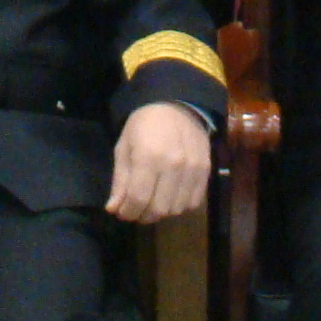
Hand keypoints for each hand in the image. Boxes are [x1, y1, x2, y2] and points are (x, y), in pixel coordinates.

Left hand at [107, 99, 213, 223]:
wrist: (176, 105)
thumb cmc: (143, 125)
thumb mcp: (124, 148)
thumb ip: (120, 181)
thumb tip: (114, 209)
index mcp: (148, 157)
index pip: (138, 199)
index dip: (128, 212)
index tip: (122, 212)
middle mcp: (174, 165)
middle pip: (159, 209)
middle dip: (143, 215)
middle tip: (137, 209)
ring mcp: (193, 169)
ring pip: (177, 209)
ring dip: (162, 212)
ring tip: (153, 202)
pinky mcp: (206, 170)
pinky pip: (194, 202)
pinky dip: (180, 205)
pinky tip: (170, 196)